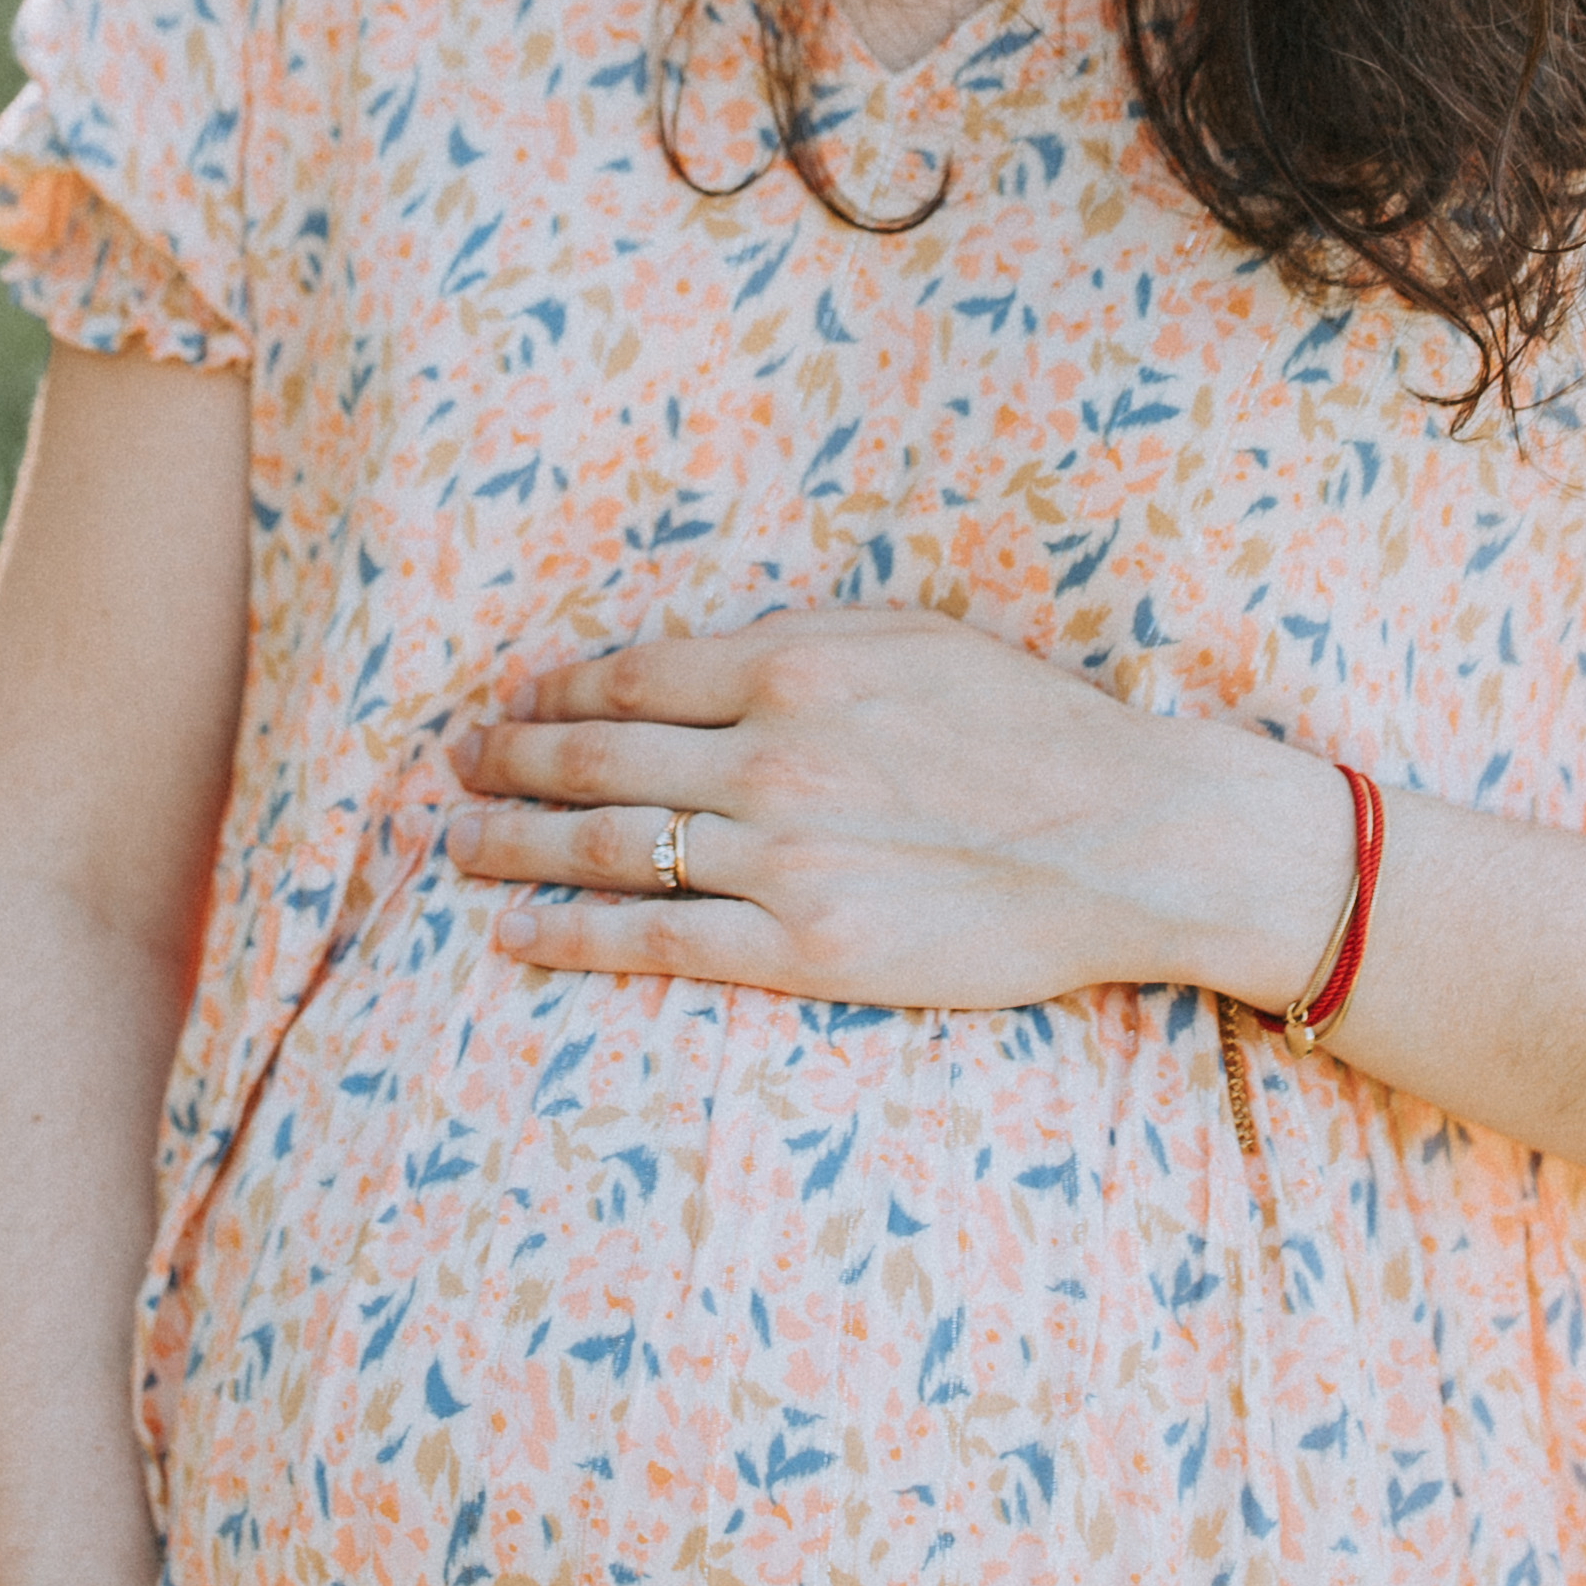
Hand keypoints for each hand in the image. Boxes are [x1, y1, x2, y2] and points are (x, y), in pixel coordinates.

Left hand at [451, 605, 1344, 1012]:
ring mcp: (781, 856)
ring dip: (513, 844)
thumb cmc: (1034, 726)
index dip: (553, 690)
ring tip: (458, 844)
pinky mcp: (804, 948)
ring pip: (605, 848)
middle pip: (592, 758)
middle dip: (505, 760)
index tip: (511, 699)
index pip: (630, 676)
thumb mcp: (911, 637)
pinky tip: (516, 933)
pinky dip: (568, 936)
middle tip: (452, 765)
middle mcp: (770, 755)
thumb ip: (798, 641)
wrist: (1133, 834)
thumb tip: (699, 652)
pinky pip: (653, 942)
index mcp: (793, 665)